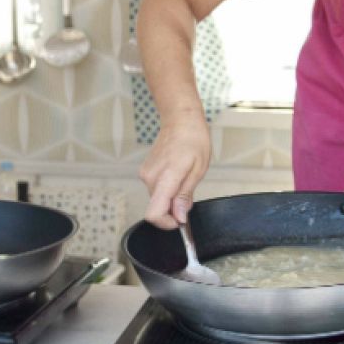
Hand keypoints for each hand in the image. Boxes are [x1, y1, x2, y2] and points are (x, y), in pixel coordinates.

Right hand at [139, 114, 211, 228]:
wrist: (180, 120)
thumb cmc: (193, 140)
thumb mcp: (198, 170)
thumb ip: (185, 195)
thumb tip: (179, 216)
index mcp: (165, 178)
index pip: (154, 213)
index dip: (167, 223)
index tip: (180, 220)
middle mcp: (150, 177)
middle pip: (157, 208)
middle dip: (174, 208)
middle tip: (189, 192)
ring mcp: (146, 174)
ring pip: (157, 199)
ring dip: (171, 197)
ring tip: (185, 178)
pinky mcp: (145, 171)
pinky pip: (156, 189)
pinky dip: (167, 189)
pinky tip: (177, 174)